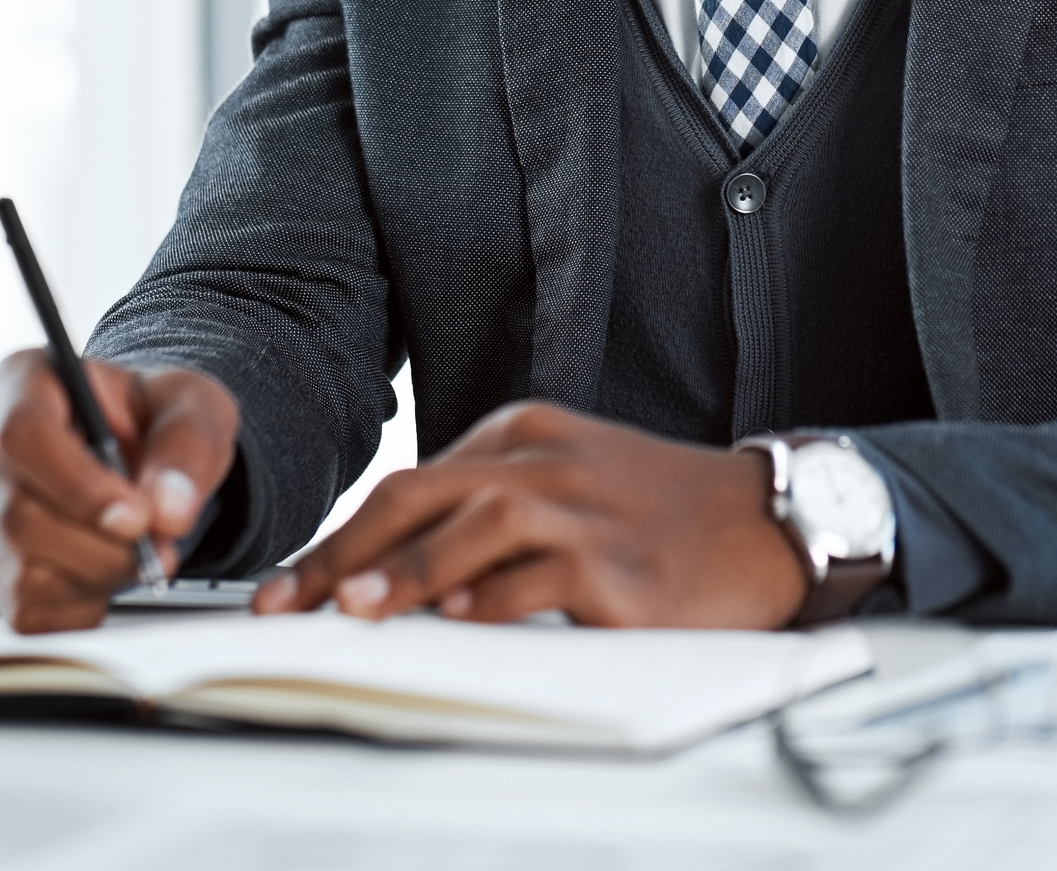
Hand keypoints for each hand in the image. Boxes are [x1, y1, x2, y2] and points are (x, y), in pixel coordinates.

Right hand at [0, 350, 239, 632]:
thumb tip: (167, 511)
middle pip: (18, 515)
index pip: (21, 436)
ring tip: (131, 553)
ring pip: (20, 571)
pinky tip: (101, 572)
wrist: (138, 453)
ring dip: (96, 578)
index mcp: (21, 381)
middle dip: (102, 547)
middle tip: (158, 547)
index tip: (136, 516)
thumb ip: (186, 448)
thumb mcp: (192, 407)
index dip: (79, 486)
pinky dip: (79, 606)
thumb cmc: (151, 418)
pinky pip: (24, 611)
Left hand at [251, 401, 805, 629]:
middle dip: (342, 554)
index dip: (339, 538)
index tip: (288, 587)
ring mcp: (583, 506)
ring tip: (352, 611)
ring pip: (474, 523)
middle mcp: (544, 460)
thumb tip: (397, 571)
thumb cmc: (660, 513)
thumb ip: (488, 510)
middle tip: (288, 603)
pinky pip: (544, 574)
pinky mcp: (621, 561)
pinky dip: (494, 597)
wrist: (768, 520)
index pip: (408, 484)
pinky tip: (457, 620)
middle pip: (419, 494)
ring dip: (405, 572)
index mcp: (522, 435)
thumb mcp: (565, 484)